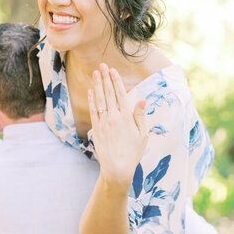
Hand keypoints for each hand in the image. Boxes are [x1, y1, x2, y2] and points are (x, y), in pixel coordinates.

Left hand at [88, 63, 147, 188]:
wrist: (117, 168)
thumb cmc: (133, 153)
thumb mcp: (142, 135)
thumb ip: (140, 116)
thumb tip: (141, 100)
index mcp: (126, 118)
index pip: (121, 95)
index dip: (117, 82)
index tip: (113, 71)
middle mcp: (114, 118)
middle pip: (109, 94)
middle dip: (106, 78)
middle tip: (103, 65)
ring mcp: (104, 123)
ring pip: (100, 100)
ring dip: (98, 85)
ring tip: (96, 73)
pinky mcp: (97, 129)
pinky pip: (93, 111)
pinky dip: (92, 100)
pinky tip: (91, 91)